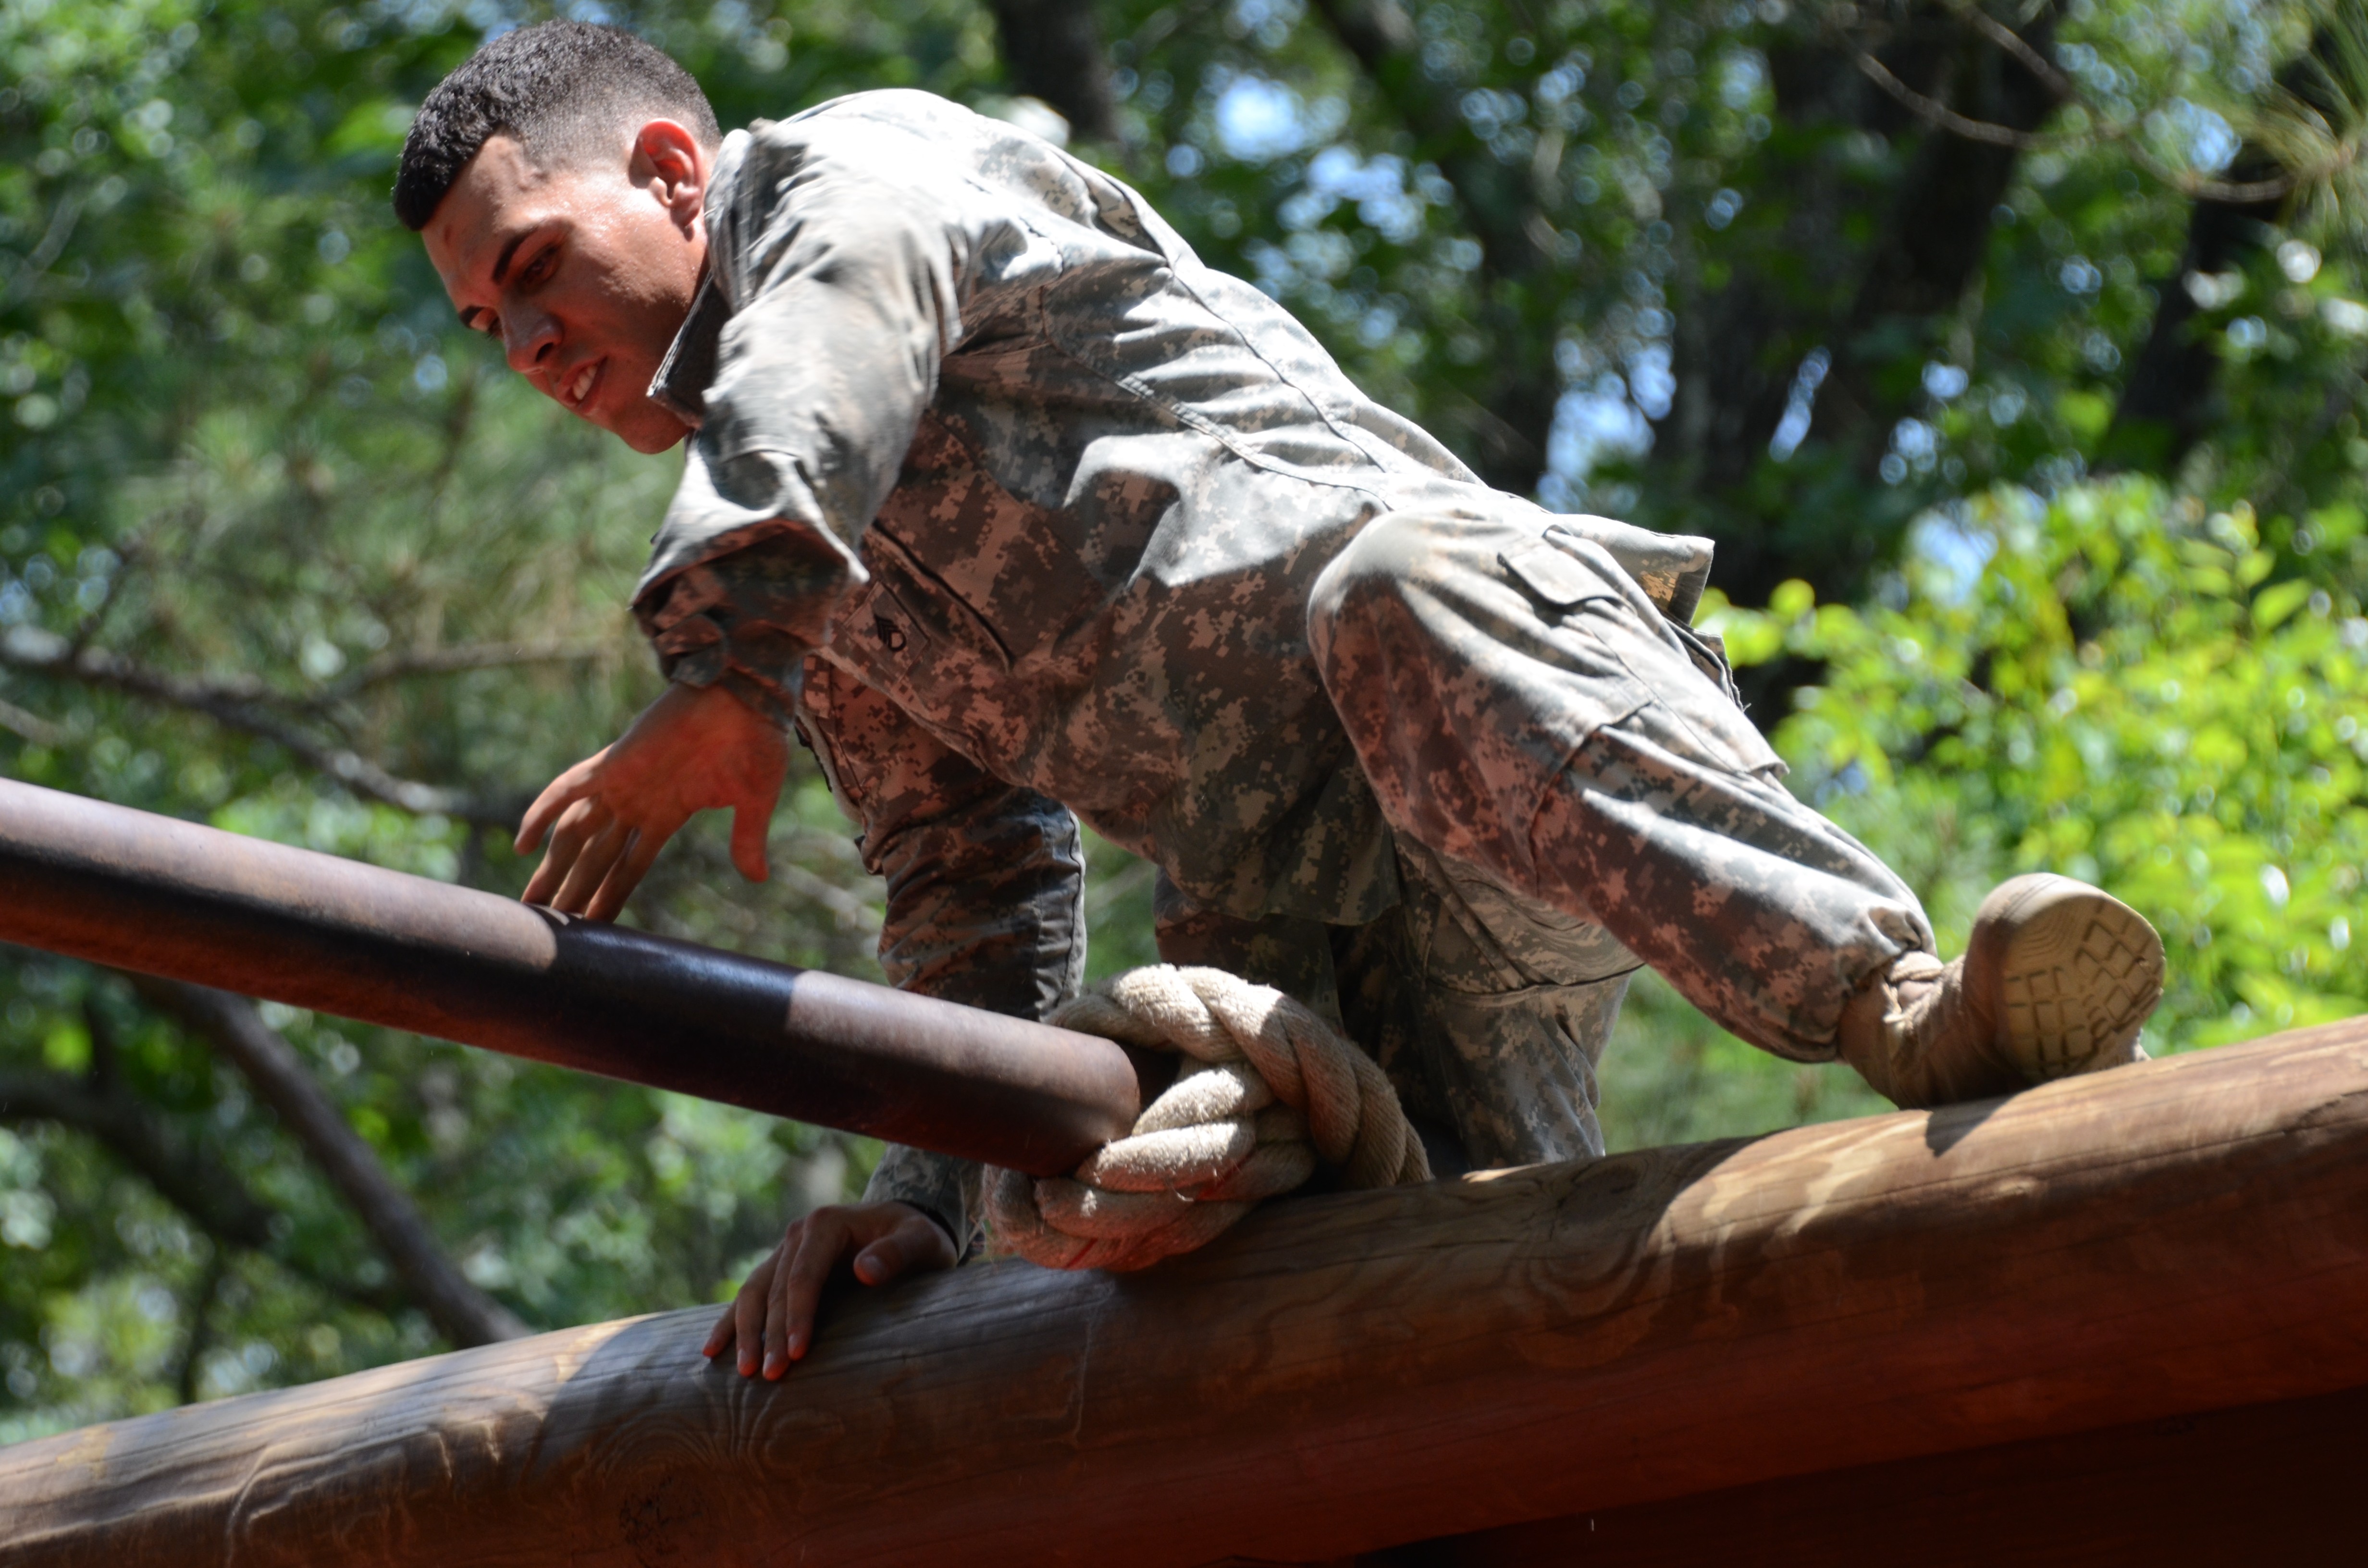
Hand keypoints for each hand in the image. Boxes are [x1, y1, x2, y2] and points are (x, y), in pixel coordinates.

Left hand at [515, 680, 788, 919]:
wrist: (745, 697)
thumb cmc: (755, 742)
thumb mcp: (754, 802)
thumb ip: (747, 840)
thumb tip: (759, 879)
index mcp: (668, 813)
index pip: (630, 867)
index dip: (611, 897)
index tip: (595, 928)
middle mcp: (637, 802)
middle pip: (594, 858)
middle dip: (572, 892)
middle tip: (549, 925)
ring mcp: (622, 783)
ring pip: (576, 834)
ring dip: (552, 868)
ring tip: (531, 905)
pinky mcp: (613, 762)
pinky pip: (567, 791)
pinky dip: (541, 814)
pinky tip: (521, 845)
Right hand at [702, 1201, 956, 1377]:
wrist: (907, 1228)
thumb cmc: (918, 1238)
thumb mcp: (921, 1241)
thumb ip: (897, 1254)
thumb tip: (864, 1271)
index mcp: (826, 1224)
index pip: (804, 1275)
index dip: (797, 1314)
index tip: (797, 1352)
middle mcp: (798, 1235)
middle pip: (775, 1289)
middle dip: (770, 1333)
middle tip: (771, 1375)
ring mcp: (785, 1252)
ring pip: (753, 1293)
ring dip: (745, 1332)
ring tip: (743, 1372)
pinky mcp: (780, 1269)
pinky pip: (749, 1296)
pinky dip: (731, 1322)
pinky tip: (713, 1350)